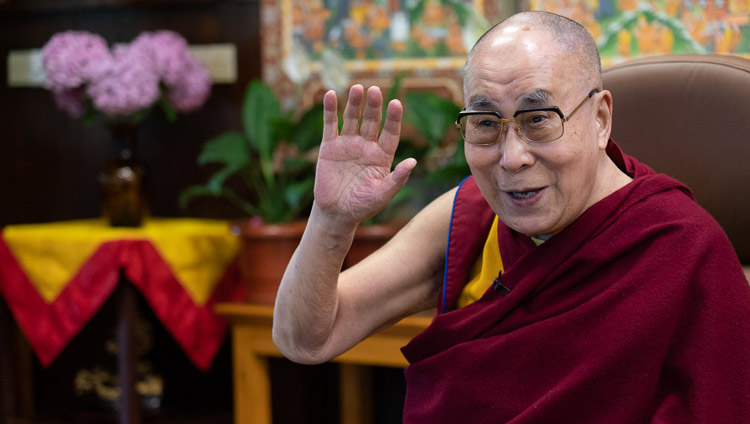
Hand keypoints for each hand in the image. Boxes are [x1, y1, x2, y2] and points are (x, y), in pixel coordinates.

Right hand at [314, 84, 416, 228]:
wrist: (336, 214)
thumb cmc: (362, 207)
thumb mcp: (382, 195)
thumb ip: (397, 179)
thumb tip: (413, 162)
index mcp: (382, 156)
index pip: (390, 133)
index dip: (393, 119)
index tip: (396, 103)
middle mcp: (366, 146)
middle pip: (371, 121)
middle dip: (373, 106)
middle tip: (374, 90)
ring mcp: (347, 144)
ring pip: (352, 119)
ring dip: (354, 103)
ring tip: (357, 88)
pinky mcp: (329, 147)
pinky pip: (330, 125)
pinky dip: (329, 110)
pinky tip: (330, 95)